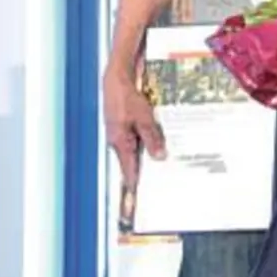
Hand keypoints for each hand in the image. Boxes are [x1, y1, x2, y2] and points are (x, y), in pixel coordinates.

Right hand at [103, 67, 164, 185]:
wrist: (117, 80)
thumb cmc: (127, 98)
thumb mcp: (144, 119)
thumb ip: (152, 138)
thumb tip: (159, 157)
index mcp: (120, 142)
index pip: (128, 168)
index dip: (133, 181)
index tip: (136, 195)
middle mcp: (117, 140)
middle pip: (131, 160)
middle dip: (141, 171)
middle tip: (152, 183)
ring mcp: (119, 133)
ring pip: (133, 149)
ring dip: (143, 156)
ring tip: (156, 165)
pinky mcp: (122, 125)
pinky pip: (134, 138)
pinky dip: (143, 143)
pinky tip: (153, 143)